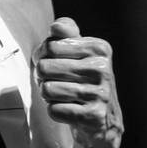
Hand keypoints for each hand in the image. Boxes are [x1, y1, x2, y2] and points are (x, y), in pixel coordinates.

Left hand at [33, 17, 123, 147]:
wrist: (103, 120)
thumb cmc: (84, 81)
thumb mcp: (80, 53)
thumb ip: (67, 34)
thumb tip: (56, 27)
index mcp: (99, 48)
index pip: (50, 45)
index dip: (43, 57)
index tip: (53, 64)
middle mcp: (102, 68)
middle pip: (45, 67)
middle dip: (43, 78)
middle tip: (56, 83)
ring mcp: (100, 93)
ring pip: (47, 90)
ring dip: (48, 96)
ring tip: (63, 97)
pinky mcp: (93, 115)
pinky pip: (54, 110)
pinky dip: (55, 112)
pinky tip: (69, 110)